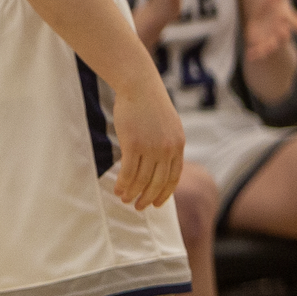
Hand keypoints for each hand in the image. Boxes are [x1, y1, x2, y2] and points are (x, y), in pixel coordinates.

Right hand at [108, 75, 184, 208]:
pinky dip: (123, 184)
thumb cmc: (151, 106)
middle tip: (139, 207)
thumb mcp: (169, 127)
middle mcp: (167, 149)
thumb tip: (161, 167)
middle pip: (158, 182)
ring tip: (125, 200)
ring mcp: (151, 147)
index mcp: (178, 145)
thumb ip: (168, 146)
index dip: (165, 193)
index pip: (174, 177)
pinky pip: (128, 172)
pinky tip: (117, 189)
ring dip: (133, 193)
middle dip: (148, 198)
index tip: (157, 204)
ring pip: (142, 180)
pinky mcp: (133, 144)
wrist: (140, 87)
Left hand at [243, 0, 296, 64]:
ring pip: (271, 45)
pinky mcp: (260, 44)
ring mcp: (270, 38)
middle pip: (283, 34)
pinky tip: (249, 56)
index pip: (293, 20)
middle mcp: (279, 30)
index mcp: (284, 17)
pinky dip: (255, 54)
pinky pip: (258, 51)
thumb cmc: (272, 5)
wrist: (265, 21)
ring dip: (269, 47)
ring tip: (266, 50)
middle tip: (284, 33)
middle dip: (283, 35)